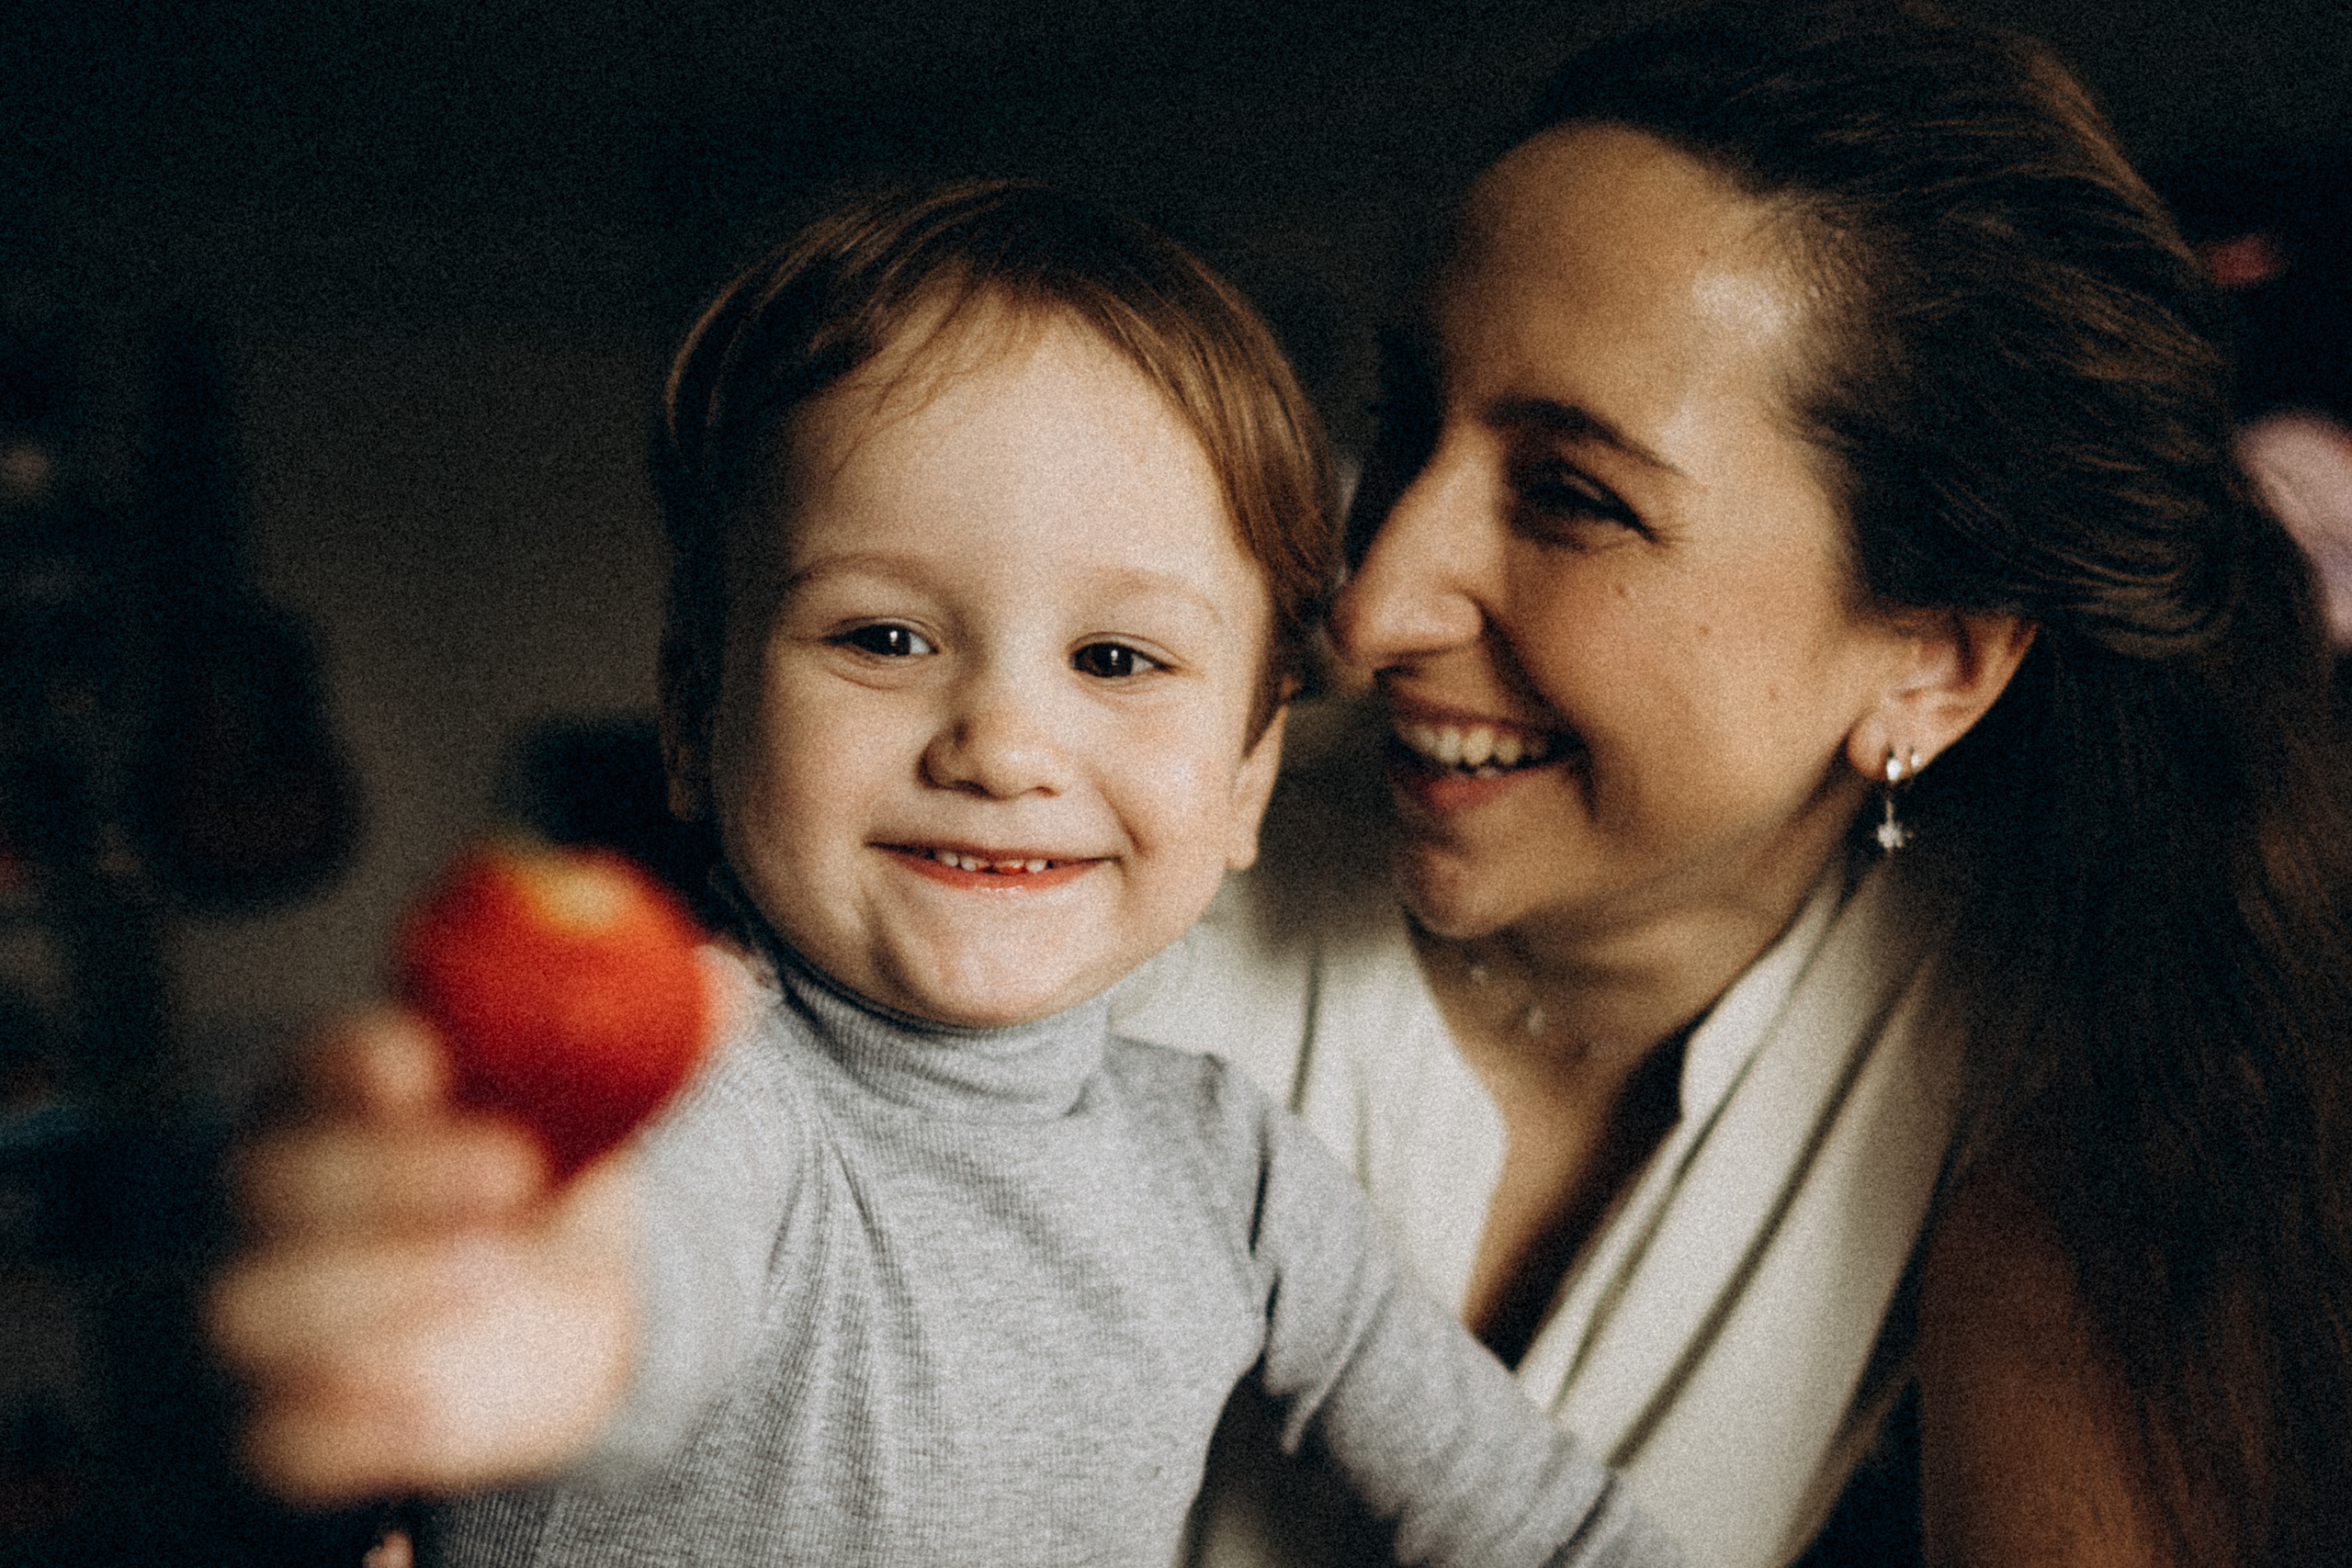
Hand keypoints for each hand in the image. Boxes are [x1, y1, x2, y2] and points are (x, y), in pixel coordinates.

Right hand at [207, 1011, 637, 1505]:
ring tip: (494, 1275)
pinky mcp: (298, 1420)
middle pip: (271, 1177)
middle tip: (513, 1173)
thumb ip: (658, 1044)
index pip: (319, 1060)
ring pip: (248, 1304)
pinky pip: (277, 1436)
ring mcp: (280, 1310)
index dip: (357, 1056)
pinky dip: (343, 1423)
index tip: (427, 1062)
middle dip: (387, 1173)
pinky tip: (429, 1396)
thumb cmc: (551, 1175)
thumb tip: (728, 983)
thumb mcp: (608, 1106)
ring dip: (367, 1289)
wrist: (556, 1306)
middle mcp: (286, 1197)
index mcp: (349, 1096)